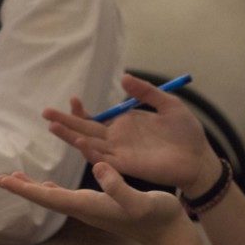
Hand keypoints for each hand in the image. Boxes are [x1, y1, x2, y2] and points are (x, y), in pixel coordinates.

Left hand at [0, 164, 192, 244]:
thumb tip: (98, 168)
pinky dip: (53, 188)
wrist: (171, 235)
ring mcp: (92, 209)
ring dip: (35, 188)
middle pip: (46, 198)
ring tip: (17, 178)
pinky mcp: (100, 207)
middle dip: (23, 188)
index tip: (3, 180)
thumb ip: (119, 187)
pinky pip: (68, 196)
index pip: (49, 197)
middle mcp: (85, 209)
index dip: (25, 188)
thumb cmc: (159, 217)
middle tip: (0, 179)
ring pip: (55, 197)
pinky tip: (50, 186)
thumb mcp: (141, 201)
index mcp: (89, 206)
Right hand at [42, 74, 220, 195]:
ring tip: (53, 126)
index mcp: (124, 125)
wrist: (199, 157)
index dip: (81, 112)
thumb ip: (145, 91)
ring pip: (88, 145)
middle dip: (65, 123)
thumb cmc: (186, 132)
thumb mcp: (167, 104)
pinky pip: (104, 159)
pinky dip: (91, 152)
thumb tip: (123, 77)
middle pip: (84, 131)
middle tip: (45, 112)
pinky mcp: (127, 166)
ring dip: (71, 137)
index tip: (73, 98)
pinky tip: (81, 142)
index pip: (95, 120)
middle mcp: (117, 140)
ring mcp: (120, 154)